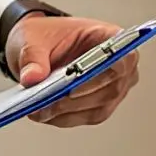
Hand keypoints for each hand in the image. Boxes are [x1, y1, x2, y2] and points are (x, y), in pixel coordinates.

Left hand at [4, 14, 139, 127]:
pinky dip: (61, 118)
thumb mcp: (32, 40)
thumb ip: (32, 57)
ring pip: (97, 110)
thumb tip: (31, 78)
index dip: (108, 70)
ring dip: (66, 112)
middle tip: (47, 102)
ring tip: (38, 110)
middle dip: (76, 99)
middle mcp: (119, 66)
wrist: (37, 50)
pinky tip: (42, 114)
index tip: (79, 80)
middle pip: (110, 90)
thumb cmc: (44, 37)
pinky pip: (83, 118)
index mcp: (110, 38)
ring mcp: (112, 89)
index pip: (124, 56)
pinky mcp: (98, 107)